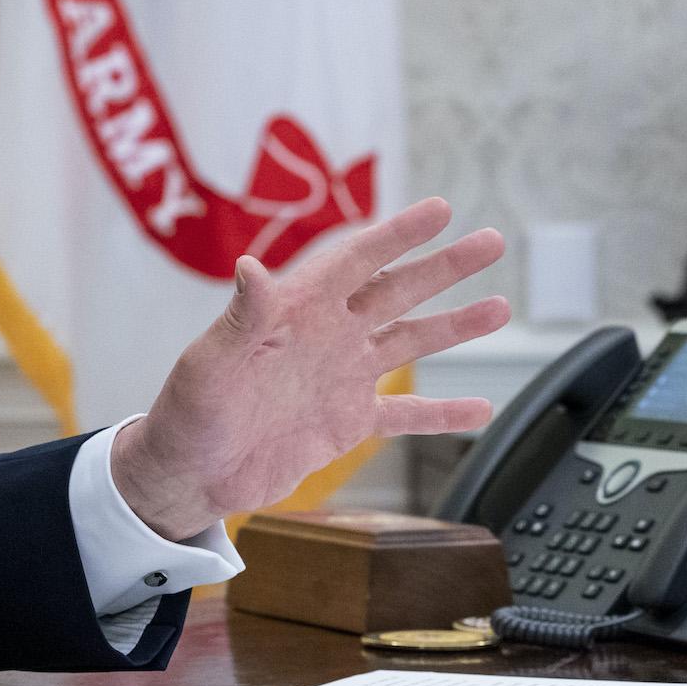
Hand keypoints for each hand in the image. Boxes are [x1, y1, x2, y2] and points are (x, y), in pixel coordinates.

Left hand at [111, 198, 506, 541]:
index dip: (397, 235)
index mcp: (295, 311)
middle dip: (443, 267)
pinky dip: (442, 414)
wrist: (189, 475)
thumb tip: (251, 267)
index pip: (354, 260)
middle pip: (396, 291)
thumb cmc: (187, 412)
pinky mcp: (346, 422)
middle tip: (490, 242)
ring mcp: (340, 378)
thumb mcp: (211, 362)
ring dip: (454, 327)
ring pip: (409, 343)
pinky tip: (480, 408)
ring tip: (499, 308)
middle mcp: (326, 336)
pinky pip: (405, 416)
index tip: (439, 211)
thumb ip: (241, 317)